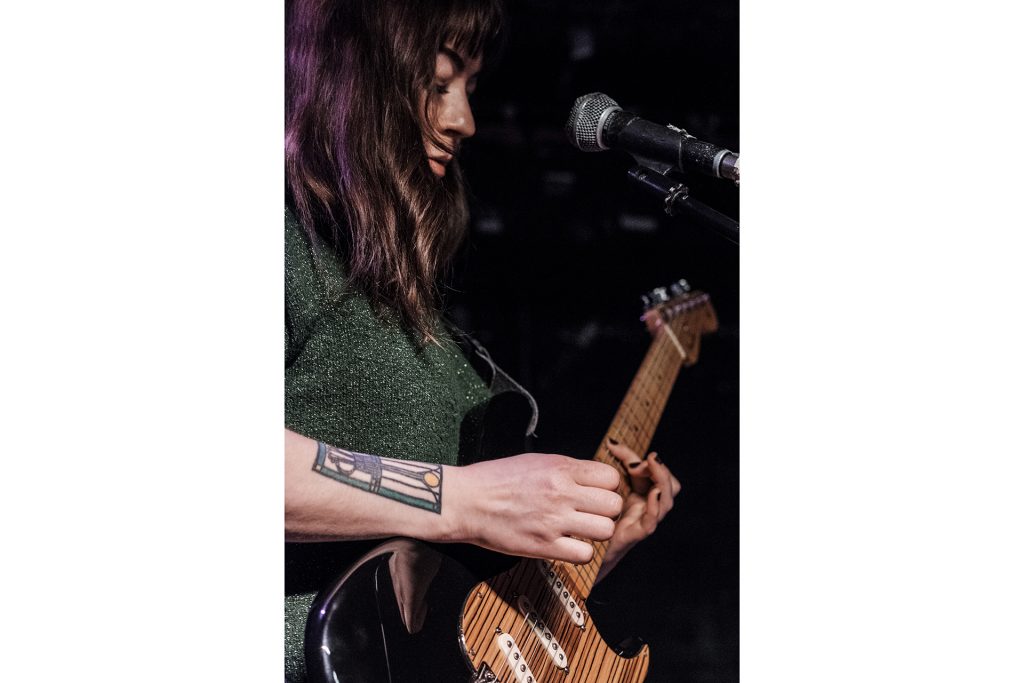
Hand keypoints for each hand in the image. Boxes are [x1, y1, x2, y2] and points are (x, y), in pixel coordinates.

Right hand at [446, 453, 623, 563]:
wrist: (465, 501)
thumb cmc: (494, 480)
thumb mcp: (534, 461)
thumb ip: (565, 470)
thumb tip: (590, 480)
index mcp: (560, 468)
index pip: (610, 478)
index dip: (606, 488)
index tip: (595, 494)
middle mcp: (561, 493)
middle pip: (613, 505)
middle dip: (605, 511)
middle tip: (590, 514)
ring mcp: (554, 521)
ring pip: (605, 530)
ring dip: (596, 532)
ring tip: (580, 530)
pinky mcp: (544, 546)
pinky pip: (584, 555)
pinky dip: (579, 552)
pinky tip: (566, 545)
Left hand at [598, 440, 680, 580]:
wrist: (581, 549)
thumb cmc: (591, 516)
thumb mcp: (603, 486)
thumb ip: (610, 466)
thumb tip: (612, 442)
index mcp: (641, 494)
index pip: (657, 473)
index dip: (648, 459)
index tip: (621, 447)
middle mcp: (646, 508)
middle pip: (670, 486)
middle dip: (660, 470)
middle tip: (647, 459)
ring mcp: (642, 522)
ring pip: (666, 503)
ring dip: (662, 482)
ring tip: (652, 466)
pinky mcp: (633, 536)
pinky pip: (651, 522)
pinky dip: (655, 506)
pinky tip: (652, 493)